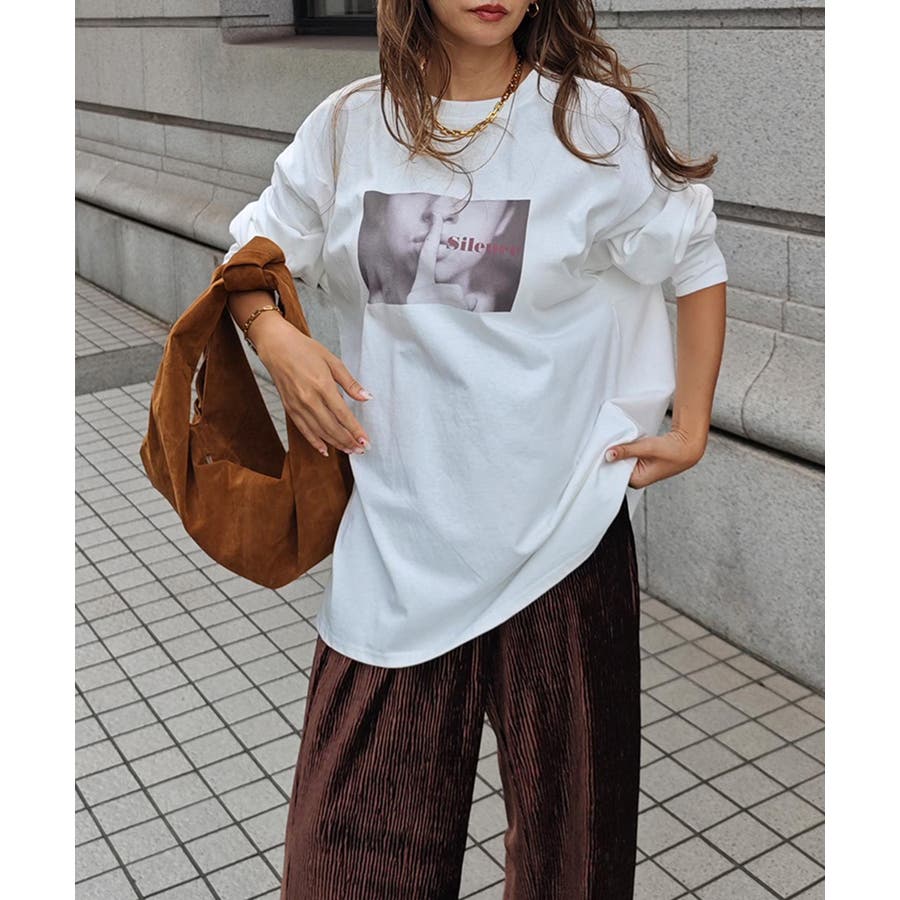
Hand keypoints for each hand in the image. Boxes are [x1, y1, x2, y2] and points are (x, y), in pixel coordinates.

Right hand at [251, 314, 372, 457]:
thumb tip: (366, 397)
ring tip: (349, 450)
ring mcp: (297, 405)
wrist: (277, 346)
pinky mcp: (289, 408)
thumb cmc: (305, 350)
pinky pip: (303, 430)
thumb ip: (350, 383)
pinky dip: (315, 441)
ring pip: (319, 431)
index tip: (365, 441)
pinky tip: (325, 449)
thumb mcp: (332, 361)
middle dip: (348, 441)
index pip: (343, 414)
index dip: (355, 430)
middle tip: (361, 450)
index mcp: (322, 385)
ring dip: (335, 443)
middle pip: (332, 427)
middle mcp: (309, 399)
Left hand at [605, 426, 705, 488]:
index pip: (614, 473)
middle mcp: (637, 479)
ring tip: (618, 443)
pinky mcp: (641, 463)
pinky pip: (628, 457)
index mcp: (637, 481)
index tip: (602, 451)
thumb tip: (609, 454)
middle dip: (613, 456)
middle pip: (617, 467)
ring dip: (620, 452)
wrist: (687, 446)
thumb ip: (626, 450)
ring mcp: (639, 472)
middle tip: (608, 444)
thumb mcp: (646, 448)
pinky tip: (626, 444)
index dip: (607, 462)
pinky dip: (626, 450)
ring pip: (622, 461)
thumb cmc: (672, 451)